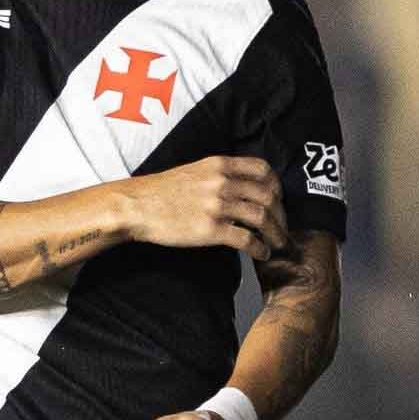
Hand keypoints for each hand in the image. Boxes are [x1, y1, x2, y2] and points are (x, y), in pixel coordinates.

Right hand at [125, 156, 288, 259]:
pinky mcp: (210, 230)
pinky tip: (261, 254)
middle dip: (281, 215)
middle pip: (268, 196)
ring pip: (262, 218)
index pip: (263, 169)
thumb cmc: (160, 191)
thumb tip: (241, 186)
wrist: (136, 206)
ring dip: (276, 234)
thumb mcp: (193, 170)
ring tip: (278, 244)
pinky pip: (247, 239)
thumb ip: (219, 174)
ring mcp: (216, 206)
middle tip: (283, 228)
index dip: (277, 186)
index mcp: (218, 165)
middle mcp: (221, 182)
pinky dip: (260, 249)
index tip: (278, 200)